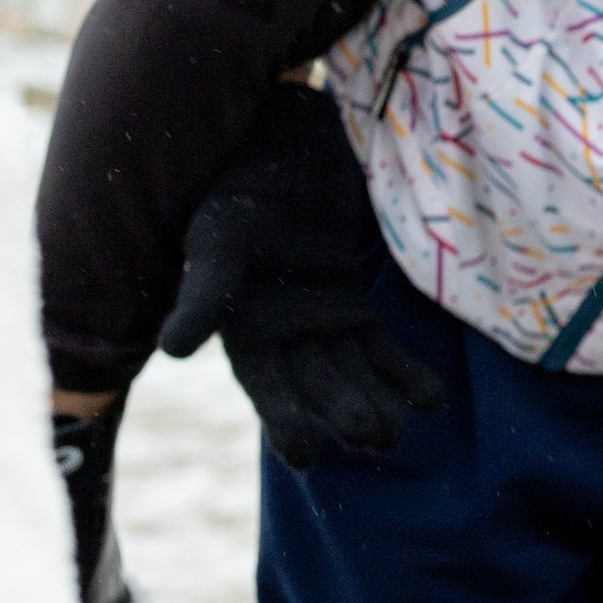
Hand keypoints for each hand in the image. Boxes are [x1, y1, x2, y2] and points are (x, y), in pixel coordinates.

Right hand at [160, 83, 444, 469]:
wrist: (282, 146)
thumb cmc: (239, 191)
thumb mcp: (218, 242)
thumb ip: (203, 296)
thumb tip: (172, 351)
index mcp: (244, 331)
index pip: (266, 388)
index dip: (284, 420)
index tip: (306, 455)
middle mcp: (284, 336)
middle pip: (318, 386)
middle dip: (345, 413)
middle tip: (376, 439)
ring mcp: (322, 321)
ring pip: (353, 373)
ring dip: (378, 401)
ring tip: (399, 431)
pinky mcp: (355, 301)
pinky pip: (382, 347)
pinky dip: (404, 373)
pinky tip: (430, 398)